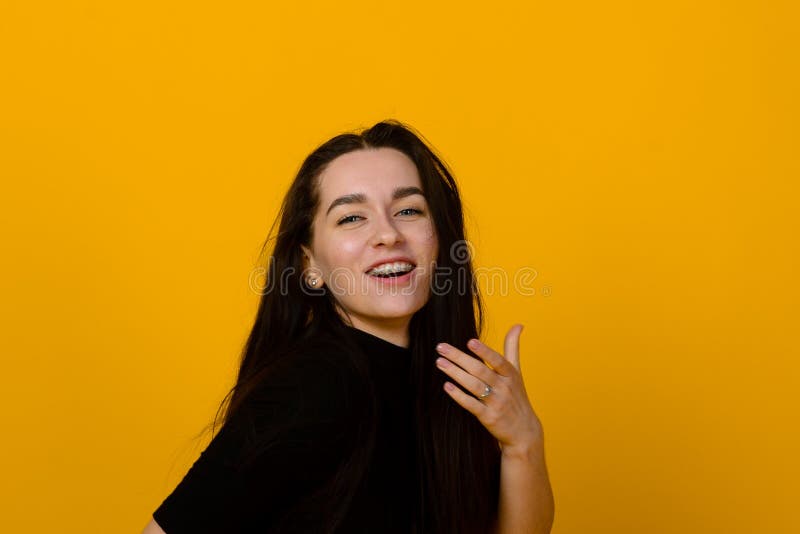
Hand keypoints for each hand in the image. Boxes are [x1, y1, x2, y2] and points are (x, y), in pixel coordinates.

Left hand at [435, 324, 543, 456]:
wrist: (524, 431)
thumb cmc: (516, 396)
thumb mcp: (517, 371)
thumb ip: (513, 347)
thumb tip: (518, 324)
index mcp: (511, 375)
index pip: (498, 361)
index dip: (484, 352)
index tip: (470, 341)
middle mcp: (504, 388)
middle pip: (480, 371)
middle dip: (459, 358)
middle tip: (441, 348)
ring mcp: (496, 403)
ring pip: (474, 386)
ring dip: (455, 373)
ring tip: (440, 362)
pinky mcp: (488, 417)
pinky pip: (472, 405)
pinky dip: (459, 396)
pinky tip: (446, 386)